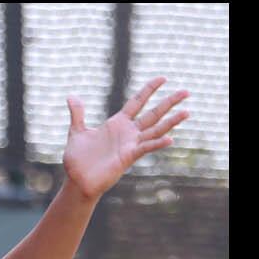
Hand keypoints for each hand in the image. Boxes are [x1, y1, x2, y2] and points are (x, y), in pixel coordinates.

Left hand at [63, 77, 190, 200]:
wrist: (77, 180)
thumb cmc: (77, 159)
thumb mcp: (77, 132)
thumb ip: (77, 114)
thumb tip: (72, 96)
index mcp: (117, 123)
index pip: (137, 101)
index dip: (149, 89)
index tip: (163, 78)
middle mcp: (127, 132)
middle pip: (153, 113)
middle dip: (169, 102)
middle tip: (186, 91)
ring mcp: (130, 144)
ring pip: (155, 130)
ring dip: (171, 122)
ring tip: (187, 112)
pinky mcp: (128, 157)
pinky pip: (145, 148)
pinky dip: (157, 144)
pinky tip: (170, 139)